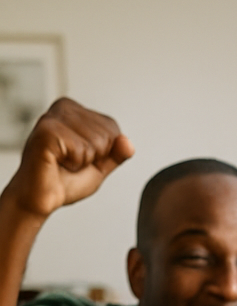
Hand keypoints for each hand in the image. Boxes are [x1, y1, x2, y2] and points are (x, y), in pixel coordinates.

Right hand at [4, 98, 133, 221]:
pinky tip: (56, 162)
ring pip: (97, 142)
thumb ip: (116, 155)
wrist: (39, 198)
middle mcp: (64, 106)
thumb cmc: (64, 180)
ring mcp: (54, 116)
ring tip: (62, 162)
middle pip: (108, 135)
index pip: (114, 128)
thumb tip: (128, 143)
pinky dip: (74, 164)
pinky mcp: (47, 130)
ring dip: (83, 162)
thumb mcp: (99, 167)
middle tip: (70, 163)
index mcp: (76, 111)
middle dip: (94, 158)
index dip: (103, 154)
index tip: (80, 158)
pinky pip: (81, 150)